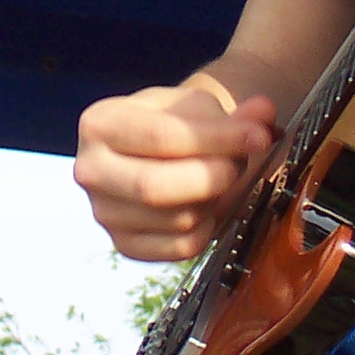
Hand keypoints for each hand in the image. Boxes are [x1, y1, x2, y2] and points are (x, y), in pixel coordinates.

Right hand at [74, 81, 278, 260]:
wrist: (155, 149)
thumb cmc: (175, 122)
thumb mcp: (198, 107)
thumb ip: (235, 113)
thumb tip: (264, 114)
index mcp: (99, 123)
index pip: (162, 138)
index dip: (218, 139)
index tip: (259, 137)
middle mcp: (90, 170)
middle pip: (157, 186)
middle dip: (214, 175)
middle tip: (241, 162)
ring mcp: (103, 213)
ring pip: (176, 218)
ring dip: (214, 200)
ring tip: (220, 179)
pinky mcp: (124, 245)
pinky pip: (181, 247)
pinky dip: (207, 228)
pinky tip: (208, 205)